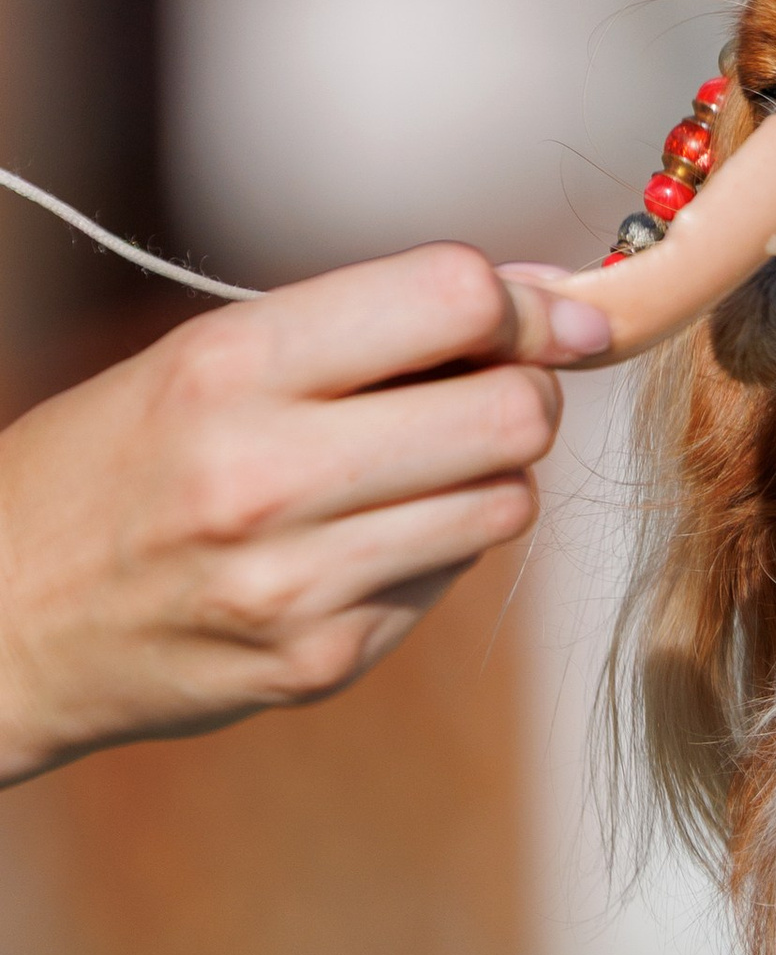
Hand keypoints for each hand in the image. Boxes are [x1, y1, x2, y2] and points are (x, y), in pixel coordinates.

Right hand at [0, 247, 607, 786]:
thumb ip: (361, 328)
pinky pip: (449, 581)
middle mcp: (263, 473)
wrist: (0, 620)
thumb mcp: (198, 361)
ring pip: (506, 505)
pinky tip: (357, 543)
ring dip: (489, 478)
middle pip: (512, 412)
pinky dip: (432, 551)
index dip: (523, 302)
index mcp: (228, 366)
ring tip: (414, 471)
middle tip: (492, 394)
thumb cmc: (111, 469)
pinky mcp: (320, 660)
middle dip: (527, 393)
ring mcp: (296, 581)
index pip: (453, 295)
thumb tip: (536, 294)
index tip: (543, 317)